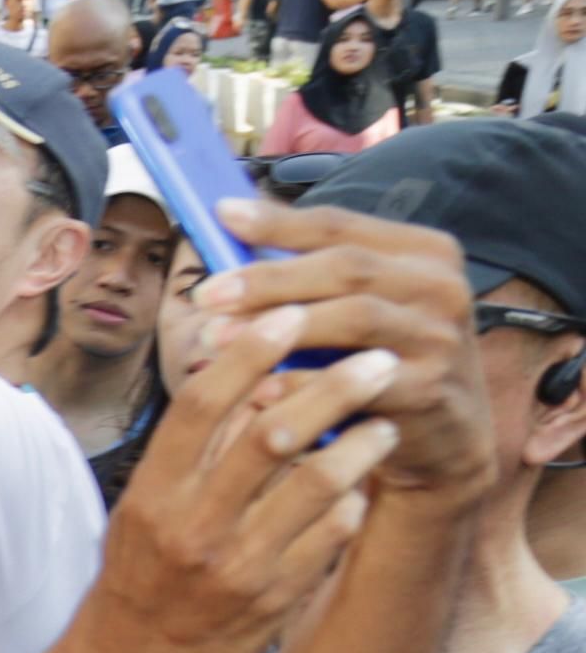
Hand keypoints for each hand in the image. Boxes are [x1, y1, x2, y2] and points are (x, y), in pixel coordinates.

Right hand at [76, 304, 404, 652]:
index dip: (251, 352)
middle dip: (333, 387)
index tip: (292, 316)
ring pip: (316, 484)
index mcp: (152, 494)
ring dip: (361, 444)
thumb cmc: (138, 574)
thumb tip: (247, 381)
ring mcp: (237, 565)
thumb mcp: (143, 507)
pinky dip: (351, 502)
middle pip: (272, 435)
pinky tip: (359, 488)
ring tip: (386, 421)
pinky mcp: (273, 599)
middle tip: (375, 360)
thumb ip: (190, 451)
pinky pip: (331, 536)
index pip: (203, 405)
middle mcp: (193, 526)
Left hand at [195, 199, 496, 499]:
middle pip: (346, 268)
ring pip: (354, 318)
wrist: (447, 435)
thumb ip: (309, 273)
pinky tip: (256, 391)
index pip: (341, 225)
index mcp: (422, 251)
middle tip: (205, 296)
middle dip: (268, 280)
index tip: (220, 216)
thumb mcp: (360, 306)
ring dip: (279, 328)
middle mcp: (440, 286)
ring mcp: (440, 338)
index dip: (278, 221)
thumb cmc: (381, 359)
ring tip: (215, 338)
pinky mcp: (430, 390)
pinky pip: (359, 383)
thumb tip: (229, 225)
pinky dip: (304, 385)